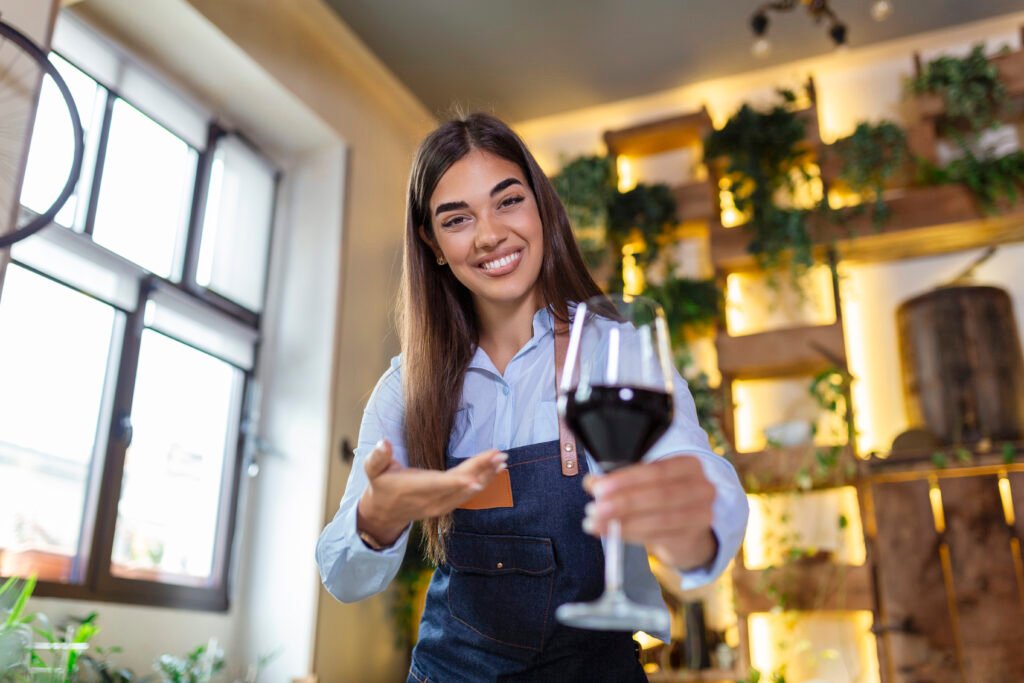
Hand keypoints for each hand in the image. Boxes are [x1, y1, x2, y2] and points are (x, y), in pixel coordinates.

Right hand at [357, 439, 507, 545]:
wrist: (384, 513)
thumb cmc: (381, 485)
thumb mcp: (373, 470)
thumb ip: (379, 456)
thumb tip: (384, 442)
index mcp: (414, 489)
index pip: (438, 485)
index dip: (457, 482)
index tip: (475, 477)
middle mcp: (431, 500)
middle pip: (459, 485)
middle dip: (481, 471)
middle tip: (499, 456)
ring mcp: (441, 505)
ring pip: (468, 491)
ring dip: (487, 475)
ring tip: (502, 461)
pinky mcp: (448, 505)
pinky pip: (468, 494)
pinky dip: (484, 482)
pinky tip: (496, 471)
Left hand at [582, 456, 717, 570]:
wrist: (688, 531)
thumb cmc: (662, 498)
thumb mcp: (644, 483)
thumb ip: (620, 480)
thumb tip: (591, 482)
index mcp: (689, 465)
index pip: (657, 470)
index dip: (626, 479)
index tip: (598, 488)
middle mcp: (702, 488)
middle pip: (660, 495)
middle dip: (623, 502)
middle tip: (594, 509)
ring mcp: (701, 515)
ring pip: (659, 519)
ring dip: (623, 523)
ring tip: (596, 523)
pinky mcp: (693, 538)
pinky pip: (659, 537)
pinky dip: (631, 535)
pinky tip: (612, 534)